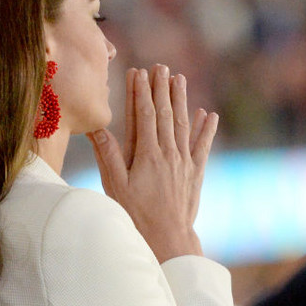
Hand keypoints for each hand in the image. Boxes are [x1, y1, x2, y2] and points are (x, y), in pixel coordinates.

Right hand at [87, 64, 218, 262]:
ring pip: (183, 124)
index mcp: (147, 154)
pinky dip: (205, 129)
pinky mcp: (195, 173)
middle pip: (165, 114)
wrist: (168, 238)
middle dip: (161, 88)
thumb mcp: (115, 186)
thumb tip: (96, 128)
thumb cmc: (137, 214)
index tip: (138, 72)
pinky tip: (208, 114)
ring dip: (181, 100)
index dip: (140, 92)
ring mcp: (184, 162)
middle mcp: (168, 153)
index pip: (143, 115)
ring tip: (180, 79)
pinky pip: (202, 146)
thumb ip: (107, 155)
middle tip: (161, 67)